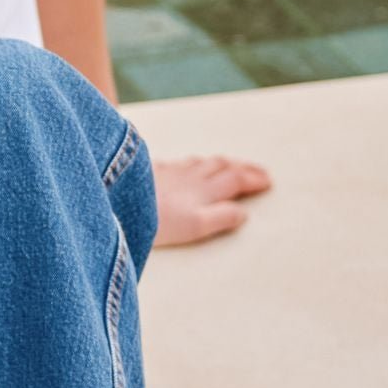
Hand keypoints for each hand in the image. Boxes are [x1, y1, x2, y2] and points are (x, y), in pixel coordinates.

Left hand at [152, 153, 271, 246]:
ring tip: (226, 165)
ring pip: (200, 162)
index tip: (268, 180)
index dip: (253, 179)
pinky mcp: (151, 172)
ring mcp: (170, 172)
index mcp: (205, 190)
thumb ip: (221, 217)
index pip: (235, 180)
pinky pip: (177, 164)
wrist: (119, 204)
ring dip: (218, 163)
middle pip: (221, 166)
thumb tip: (243, 213)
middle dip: (241, 167)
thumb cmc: (158, 221)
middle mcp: (190, 176)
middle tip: (256, 170)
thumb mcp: (196, 226)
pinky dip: (190, 164)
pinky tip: (184, 168)